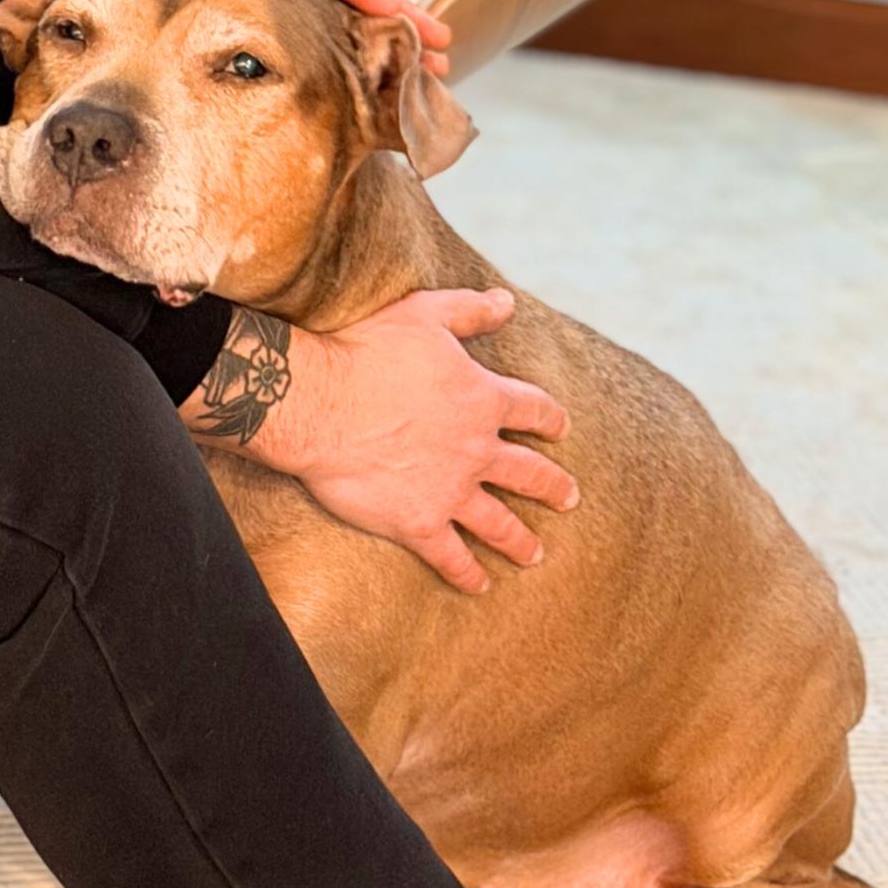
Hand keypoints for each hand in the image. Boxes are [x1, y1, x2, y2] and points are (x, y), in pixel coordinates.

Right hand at [269, 289, 576, 593]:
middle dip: (552, 486)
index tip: (560, 428)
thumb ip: (469, 311)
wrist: (319, 403)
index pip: (532, 409)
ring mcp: (451, 491)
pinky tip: (479, 585)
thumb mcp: (424, 315)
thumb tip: (507, 302)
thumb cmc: (366, 352)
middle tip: (568, 499)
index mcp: (482, 399)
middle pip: (527, 472)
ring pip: (498, 522)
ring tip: (534, 554)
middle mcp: (477, 449)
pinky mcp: (418, 523)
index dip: (549, 418)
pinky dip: (467, 574)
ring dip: (519, 540)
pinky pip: (452, 556)